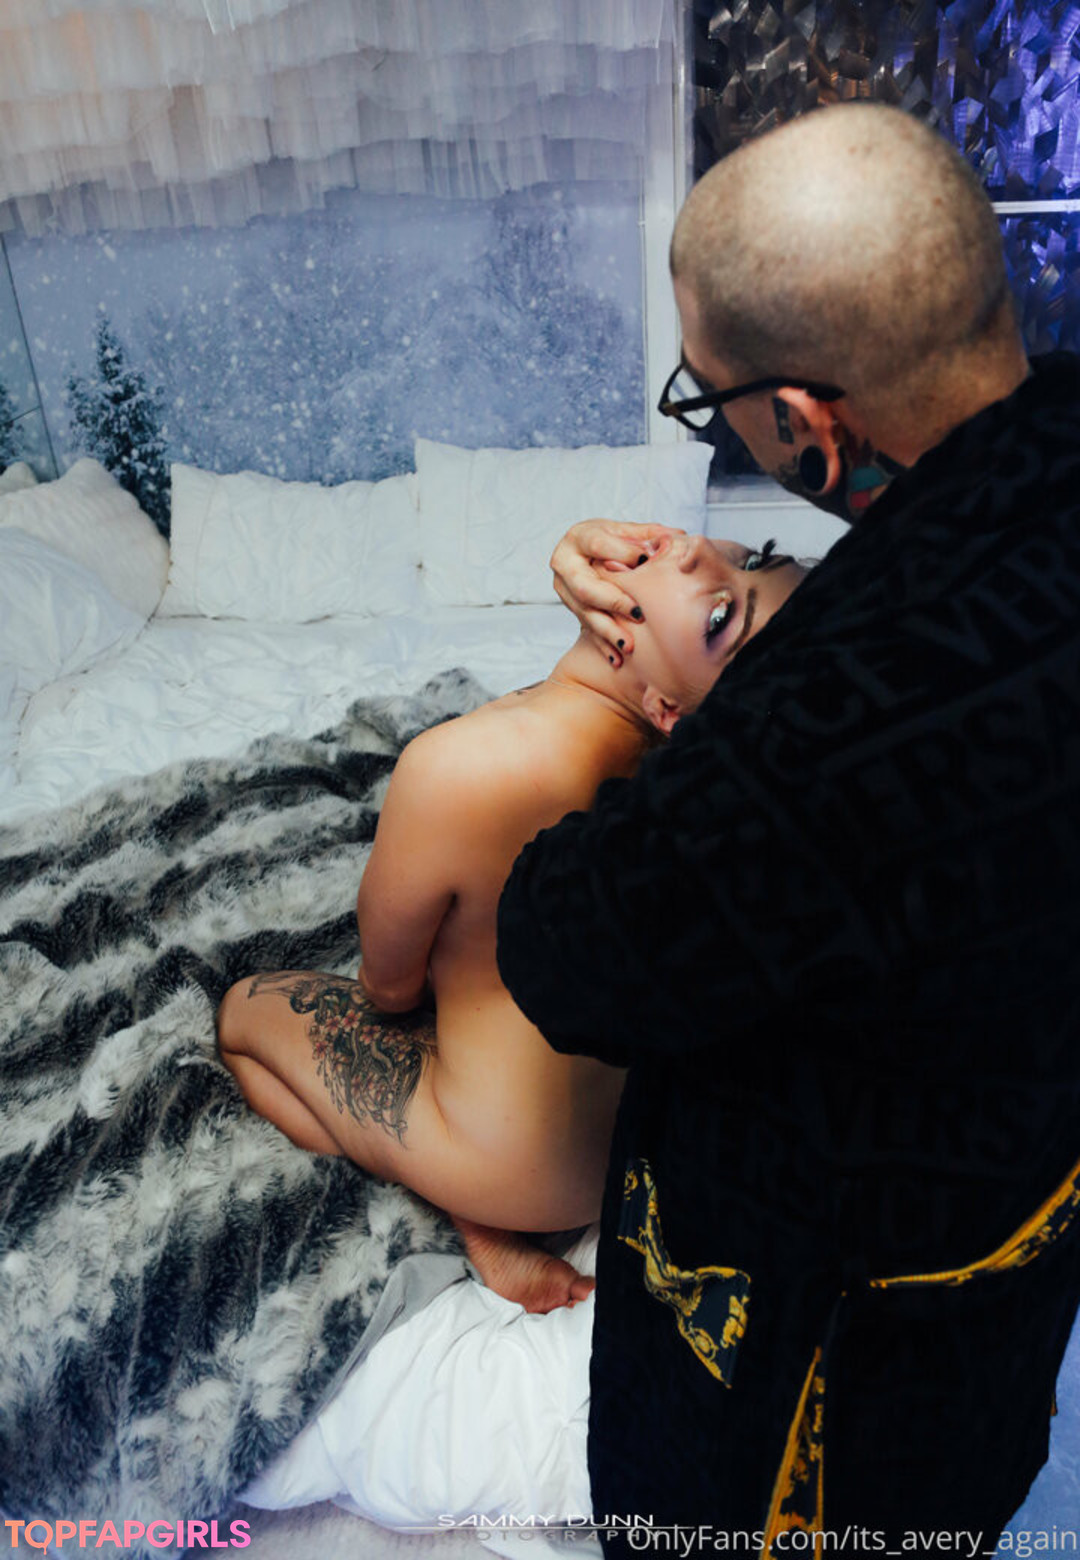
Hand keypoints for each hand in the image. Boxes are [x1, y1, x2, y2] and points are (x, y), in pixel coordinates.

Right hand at [550, 520, 684, 663]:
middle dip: (613, 602)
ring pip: (584, 613)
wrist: (584, 552)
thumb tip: (674, 538)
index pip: (596, 545)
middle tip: (638, 613)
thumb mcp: (625, 530)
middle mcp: (564, 564)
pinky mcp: (571, 608)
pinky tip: (617, 660)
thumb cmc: (609, 539)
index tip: (646, 560)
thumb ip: (648, 534)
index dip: (621, 552)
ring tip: (629, 645)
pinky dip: (602, 646)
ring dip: (607, 631)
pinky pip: (586, 630)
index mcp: (578, 538)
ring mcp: (564, 589)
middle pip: (585, 587)